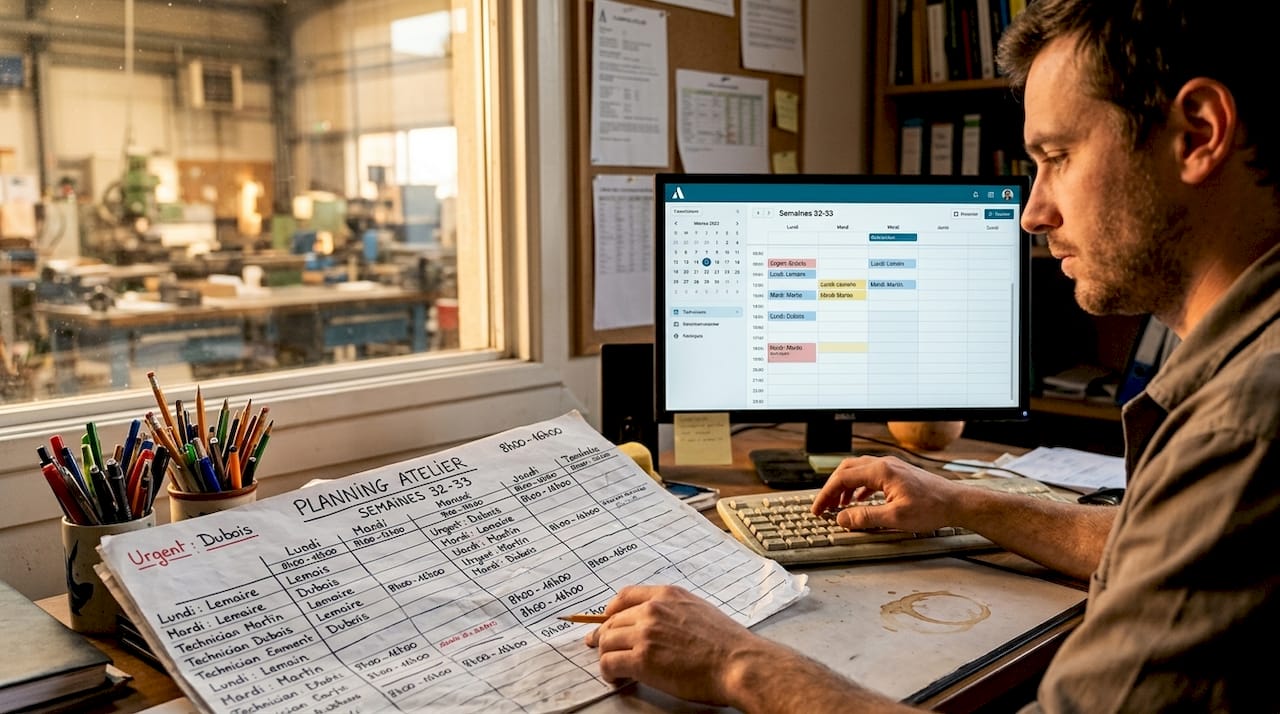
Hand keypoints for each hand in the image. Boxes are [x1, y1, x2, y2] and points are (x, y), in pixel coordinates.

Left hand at [584, 584, 777, 705]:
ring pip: (606, 640)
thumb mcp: (699, 610)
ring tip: (612, 667)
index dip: (610, 611)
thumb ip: (675, 611)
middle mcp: (652, 610)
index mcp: (667, 595)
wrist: (737, 662)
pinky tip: (615, 677)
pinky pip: (610, 662)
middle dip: (604, 635)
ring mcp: (645, 633)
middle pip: (612, 621)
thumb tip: (660, 624)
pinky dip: (607, 671)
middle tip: (600, 648)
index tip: (606, 620)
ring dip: (605, 654)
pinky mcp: (642, 659)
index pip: (625, 596)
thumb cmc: (727, 643)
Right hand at [811, 455, 959, 532]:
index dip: (826, 494)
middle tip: (823, 506)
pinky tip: (859, 500)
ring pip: (858, 471)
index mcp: (881, 471)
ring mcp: (892, 467)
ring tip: (838, 505)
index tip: (818, 509)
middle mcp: (884, 464)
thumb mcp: (895, 517)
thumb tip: (842, 518)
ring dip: (845, 487)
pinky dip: (859, 487)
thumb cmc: (931, 508)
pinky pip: (870, 476)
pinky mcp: (898, 474)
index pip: (842, 478)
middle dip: (832, 488)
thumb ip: (865, 517)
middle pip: (847, 470)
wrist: (957, 503)